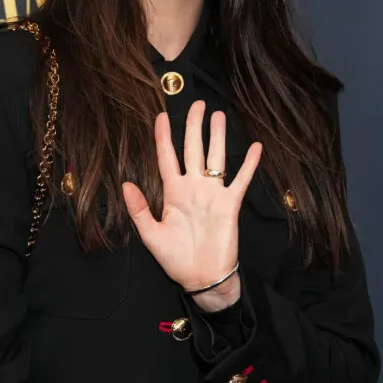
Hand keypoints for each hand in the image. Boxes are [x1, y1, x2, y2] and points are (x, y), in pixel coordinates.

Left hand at [121, 100, 262, 307]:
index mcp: (172, 192)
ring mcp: (213, 194)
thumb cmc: (176, 259)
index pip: (166, 157)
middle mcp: (193, 188)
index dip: (163, 137)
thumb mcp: (150, 235)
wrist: (202, 278)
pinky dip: (248, 164)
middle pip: (193, 149)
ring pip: (215, 158)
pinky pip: (240, 179)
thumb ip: (139, 209)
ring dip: (217, 137)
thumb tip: (126, 183)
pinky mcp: (230, 204)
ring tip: (218, 115)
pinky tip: (255, 147)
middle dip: (193, 126)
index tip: (161, 116)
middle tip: (196, 104)